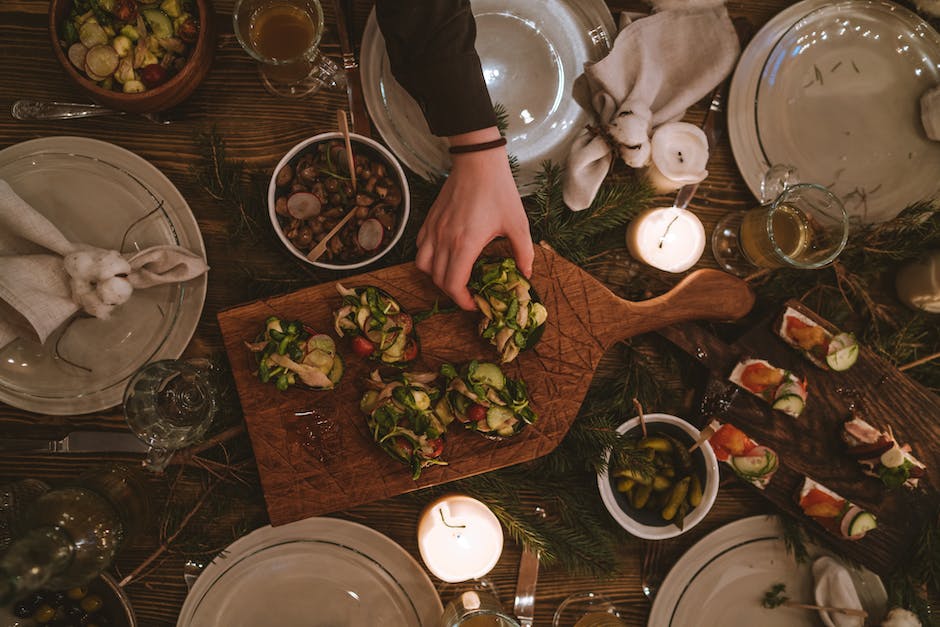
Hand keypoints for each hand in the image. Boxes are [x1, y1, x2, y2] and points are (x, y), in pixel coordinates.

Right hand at [415, 135, 533, 309]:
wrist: (478, 162)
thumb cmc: (499, 191)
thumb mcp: (518, 224)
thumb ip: (523, 252)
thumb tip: (526, 274)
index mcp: (465, 244)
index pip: (453, 285)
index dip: (462, 300)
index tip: (474, 303)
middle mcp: (443, 240)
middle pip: (437, 280)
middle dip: (452, 292)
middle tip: (468, 292)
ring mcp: (433, 230)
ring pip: (422, 265)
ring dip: (436, 276)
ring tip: (453, 275)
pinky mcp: (429, 220)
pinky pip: (419, 247)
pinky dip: (428, 258)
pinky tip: (443, 255)